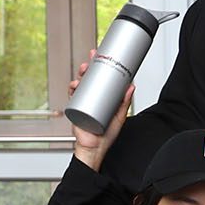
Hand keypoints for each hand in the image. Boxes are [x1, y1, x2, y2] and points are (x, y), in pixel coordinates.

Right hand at [67, 51, 133, 170]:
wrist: (95, 149)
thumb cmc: (106, 135)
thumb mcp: (119, 116)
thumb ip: (125, 102)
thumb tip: (131, 86)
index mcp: (102, 98)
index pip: (100, 79)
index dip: (100, 67)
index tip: (102, 56)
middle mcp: (91, 98)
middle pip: (88, 78)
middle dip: (88, 66)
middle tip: (91, 58)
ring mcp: (82, 103)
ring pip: (79, 85)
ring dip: (80, 75)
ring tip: (83, 71)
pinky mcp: (76, 109)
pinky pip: (72, 96)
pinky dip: (72, 89)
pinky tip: (75, 85)